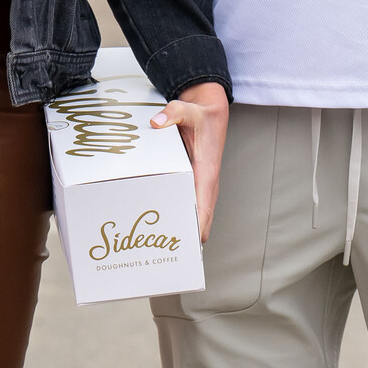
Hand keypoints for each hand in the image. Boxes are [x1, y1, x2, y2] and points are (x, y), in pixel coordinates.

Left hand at [152, 81, 228, 238]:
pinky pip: (189, 206)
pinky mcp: (194, 184)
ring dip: (184, 230)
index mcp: (206, 173)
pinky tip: (165, 227)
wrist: (211, 113)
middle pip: (200, 220)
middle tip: (168, 256)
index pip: (204, 208)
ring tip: (164, 250)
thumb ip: (173, 114)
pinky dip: (181, 218)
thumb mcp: (187, 111)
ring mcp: (200, 186)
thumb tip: (156, 122)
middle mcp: (206, 185)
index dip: (197, 228)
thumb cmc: (200, 116)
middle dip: (187, 237)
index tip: (190, 247)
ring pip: (196, 216)